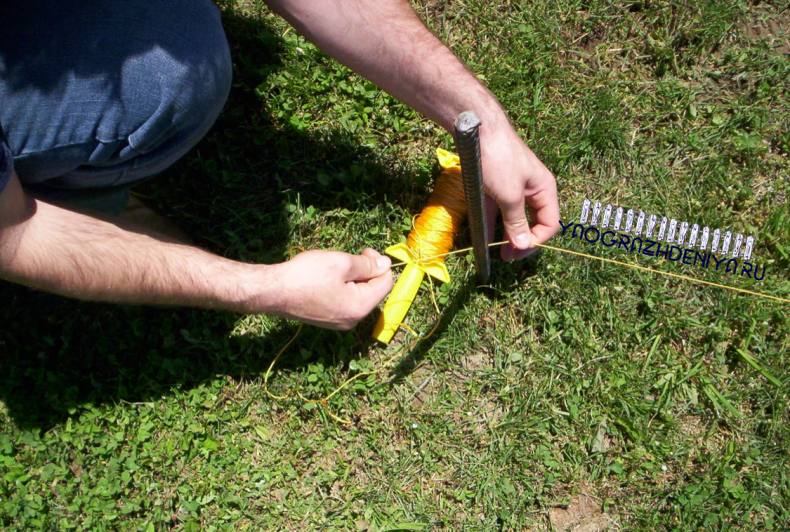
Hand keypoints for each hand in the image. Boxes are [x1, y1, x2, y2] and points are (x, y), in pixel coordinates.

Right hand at [267, 248, 392, 329]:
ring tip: (337, 266)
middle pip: (373, 291)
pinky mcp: (328, 319)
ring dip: (354, 278)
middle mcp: (353, 320)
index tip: (365, 250)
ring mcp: (340, 322)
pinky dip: (343, 287)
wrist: (274, 291)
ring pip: (359, 295)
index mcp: (360, 307)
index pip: (386, 284)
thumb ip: (368, 265)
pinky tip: (328, 277)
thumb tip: (387, 265)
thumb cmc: (306, 275)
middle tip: (352, 255)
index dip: (381, 264)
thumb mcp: (342, 263)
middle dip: (367, 271)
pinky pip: (346, 301)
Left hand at [480, 122, 559, 260]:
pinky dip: (491, 225)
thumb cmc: (499, 160)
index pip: (549, 223)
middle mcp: (531, 190)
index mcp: (544, 190)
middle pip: (532, 223)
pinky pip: (496, 211)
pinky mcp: (494, 186)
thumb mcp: (510, 195)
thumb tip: (524, 245)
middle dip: (521, 241)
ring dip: (506, 236)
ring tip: (498, 254)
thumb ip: (517, 222)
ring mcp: (512, 188)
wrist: (477, 129)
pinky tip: (483, 239)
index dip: (536, 240)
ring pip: (513, 218)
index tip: (518, 251)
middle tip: (507, 257)